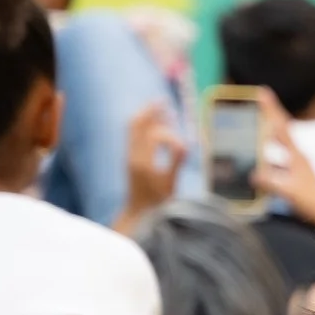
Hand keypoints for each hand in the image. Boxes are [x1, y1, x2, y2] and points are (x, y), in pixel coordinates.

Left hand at [113, 104, 186, 233]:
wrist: (138, 213)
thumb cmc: (157, 203)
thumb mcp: (170, 185)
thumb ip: (176, 163)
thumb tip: (185, 145)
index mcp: (142, 163)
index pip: (154, 136)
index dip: (171, 137)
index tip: (184, 148)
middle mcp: (132, 156)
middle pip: (136, 124)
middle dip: (151, 111)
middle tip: (164, 101)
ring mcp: (129, 155)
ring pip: (133, 126)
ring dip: (147, 115)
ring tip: (162, 107)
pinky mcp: (130, 156)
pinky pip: (134, 133)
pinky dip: (145, 124)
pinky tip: (157, 121)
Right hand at [251, 89, 314, 267]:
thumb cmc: (311, 202)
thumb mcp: (289, 191)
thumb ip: (271, 182)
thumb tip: (252, 173)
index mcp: (296, 155)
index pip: (281, 127)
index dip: (271, 109)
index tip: (262, 92)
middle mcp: (296, 157)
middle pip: (278, 131)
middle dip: (266, 117)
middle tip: (254, 104)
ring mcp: (295, 167)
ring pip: (276, 147)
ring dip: (263, 139)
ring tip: (247, 132)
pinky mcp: (293, 177)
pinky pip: (275, 164)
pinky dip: (264, 161)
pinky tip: (253, 166)